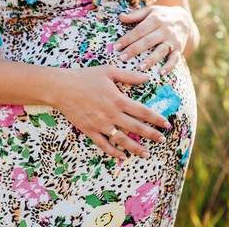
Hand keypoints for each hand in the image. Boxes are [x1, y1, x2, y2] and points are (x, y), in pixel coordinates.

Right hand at [53, 65, 169, 158]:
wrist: (61, 88)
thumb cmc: (85, 77)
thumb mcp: (109, 72)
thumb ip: (130, 76)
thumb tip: (148, 78)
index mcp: (118, 100)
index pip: (143, 112)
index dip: (156, 119)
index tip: (167, 125)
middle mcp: (112, 114)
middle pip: (136, 128)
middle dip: (151, 135)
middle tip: (162, 141)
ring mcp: (100, 124)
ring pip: (122, 139)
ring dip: (135, 148)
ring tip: (146, 153)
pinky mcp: (90, 130)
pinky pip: (103, 144)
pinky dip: (113, 152)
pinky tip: (122, 156)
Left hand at [114, 6, 191, 74]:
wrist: (184, 19)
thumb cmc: (161, 16)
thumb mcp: (149, 11)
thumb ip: (135, 15)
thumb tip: (120, 17)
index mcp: (155, 19)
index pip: (139, 30)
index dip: (127, 38)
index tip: (116, 46)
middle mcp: (164, 30)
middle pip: (148, 41)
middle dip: (134, 50)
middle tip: (122, 58)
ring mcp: (172, 40)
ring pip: (161, 51)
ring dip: (151, 60)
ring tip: (140, 67)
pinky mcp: (179, 49)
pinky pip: (175, 59)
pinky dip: (169, 66)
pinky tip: (161, 73)